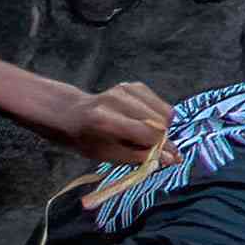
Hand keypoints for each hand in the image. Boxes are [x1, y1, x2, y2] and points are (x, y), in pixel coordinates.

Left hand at [30, 80, 171, 163]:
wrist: (72, 115)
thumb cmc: (89, 140)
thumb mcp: (109, 156)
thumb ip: (141, 157)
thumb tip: (172, 159)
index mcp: (106, 121)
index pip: (148, 133)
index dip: (161, 148)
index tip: (169, 159)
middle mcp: (117, 100)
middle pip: (160, 122)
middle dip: (163, 139)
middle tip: (154, 149)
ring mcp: (126, 89)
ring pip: (165, 111)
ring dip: (163, 128)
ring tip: (148, 136)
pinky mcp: (134, 85)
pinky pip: (161, 103)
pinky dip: (160, 116)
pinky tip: (147, 123)